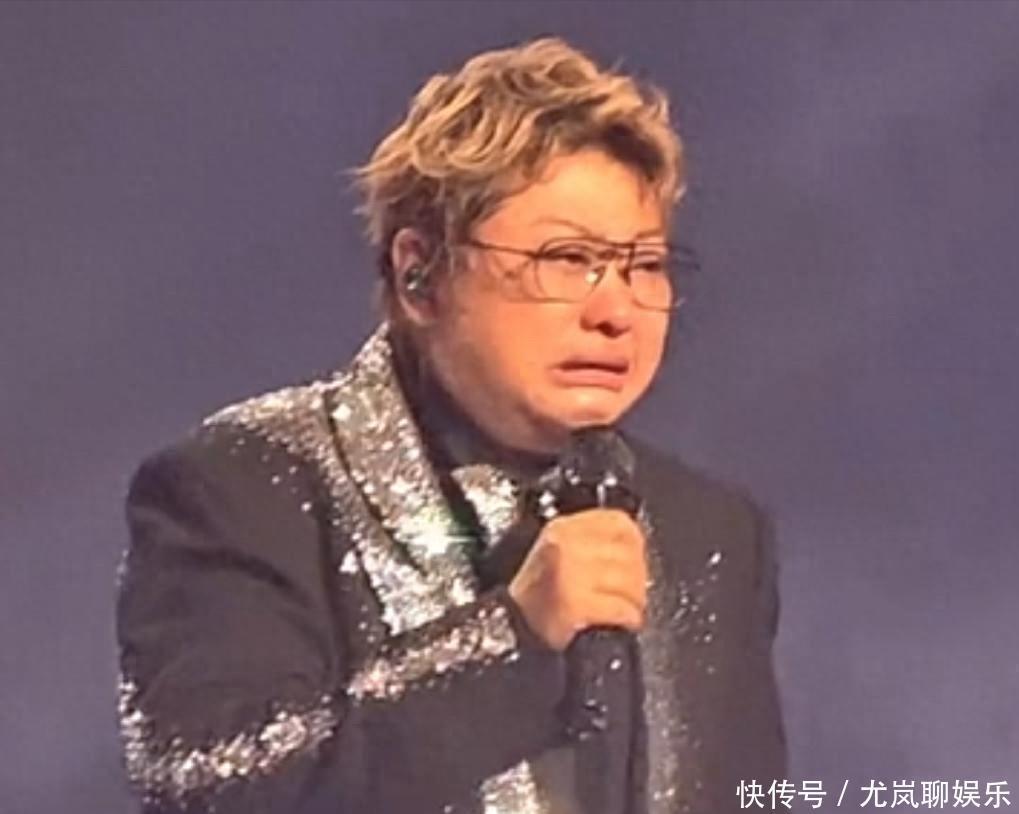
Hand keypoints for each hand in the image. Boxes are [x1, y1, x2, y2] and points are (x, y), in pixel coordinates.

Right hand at [507, 508, 647, 650]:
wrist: (507, 628)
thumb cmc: (534, 596)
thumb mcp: (555, 551)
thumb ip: (588, 540)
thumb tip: (632, 549)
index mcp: (562, 529)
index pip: (617, 523)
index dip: (634, 543)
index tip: (636, 558)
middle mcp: (566, 546)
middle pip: (628, 554)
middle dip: (637, 578)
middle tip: (632, 593)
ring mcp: (571, 574)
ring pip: (628, 580)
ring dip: (634, 600)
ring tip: (627, 609)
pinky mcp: (575, 604)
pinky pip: (619, 607)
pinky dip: (628, 617)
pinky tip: (623, 622)